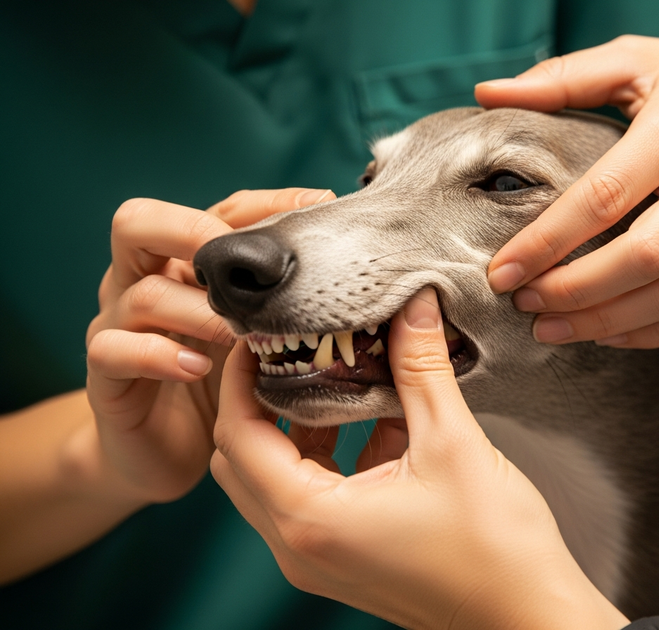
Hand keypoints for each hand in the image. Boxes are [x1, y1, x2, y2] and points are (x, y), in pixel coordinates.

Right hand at [84, 188, 333, 504]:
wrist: (165, 452)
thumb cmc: (221, 383)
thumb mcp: (260, 336)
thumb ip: (289, 303)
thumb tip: (359, 280)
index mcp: (186, 265)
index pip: (218, 212)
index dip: (265, 205)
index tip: (320, 206)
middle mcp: (144, 283)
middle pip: (138, 224)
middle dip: (192, 232)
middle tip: (242, 263)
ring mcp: (119, 327)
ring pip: (141, 293)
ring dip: (197, 310)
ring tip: (242, 334)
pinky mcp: (107, 376)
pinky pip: (115, 350)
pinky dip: (159, 355)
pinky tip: (199, 368)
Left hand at [211, 287, 628, 629]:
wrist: (528, 617)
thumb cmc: (495, 548)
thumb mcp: (453, 443)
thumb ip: (421, 367)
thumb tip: (413, 305)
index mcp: (311, 519)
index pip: (239, 434)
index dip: (241, 378)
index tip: (261, 335)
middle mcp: (300, 546)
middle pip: (243, 458)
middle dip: (261, 400)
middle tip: (290, 351)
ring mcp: (318, 559)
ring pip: (274, 478)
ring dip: (297, 427)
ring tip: (337, 379)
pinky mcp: (343, 559)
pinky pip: (311, 497)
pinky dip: (329, 456)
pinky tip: (378, 422)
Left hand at [477, 36, 658, 346]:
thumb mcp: (643, 60)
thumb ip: (565, 77)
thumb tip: (487, 93)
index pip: (606, 196)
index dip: (548, 242)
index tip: (502, 272)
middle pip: (644, 257)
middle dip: (574, 292)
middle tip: (524, 306)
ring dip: (608, 322)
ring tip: (552, 330)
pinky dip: (653, 332)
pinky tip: (608, 333)